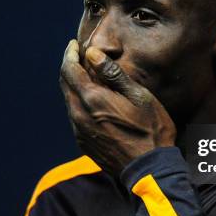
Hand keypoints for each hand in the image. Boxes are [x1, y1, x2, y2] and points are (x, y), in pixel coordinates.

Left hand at [59, 40, 176, 174]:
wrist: (149, 170)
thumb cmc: (150, 130)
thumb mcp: (138, 96)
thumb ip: (112, 74)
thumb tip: (92, 53)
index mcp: (92, 100)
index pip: (69, 70)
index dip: (70, 54)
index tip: (74, 45)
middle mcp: (79, 115)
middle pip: (65, 84)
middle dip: (70, 67)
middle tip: (78, 56)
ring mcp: (79, 131)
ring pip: (69, 100)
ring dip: (74, 85)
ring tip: (87, 76)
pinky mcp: (83, 143)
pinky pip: (75, 116)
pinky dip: (79, 102)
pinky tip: (93, 101)